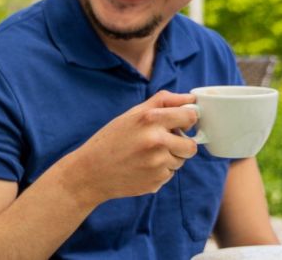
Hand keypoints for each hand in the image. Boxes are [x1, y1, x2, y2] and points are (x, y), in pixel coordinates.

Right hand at [54, 90, 198, 203]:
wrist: (90, 172)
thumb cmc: (111, 140)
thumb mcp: (131, 115)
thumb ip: (162, 102)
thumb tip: (190, 98)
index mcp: (150, 119)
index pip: (190, 116)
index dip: (187, 120)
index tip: (180, 123)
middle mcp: (156, 141)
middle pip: (191, 145)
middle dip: (181, 144)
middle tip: (161, 143)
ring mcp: (157, 164)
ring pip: (180, 161)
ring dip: (169, 158)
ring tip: (145, 156)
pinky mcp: (156, 181)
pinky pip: (169, 174)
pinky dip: (160, 171)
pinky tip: (141, 168)